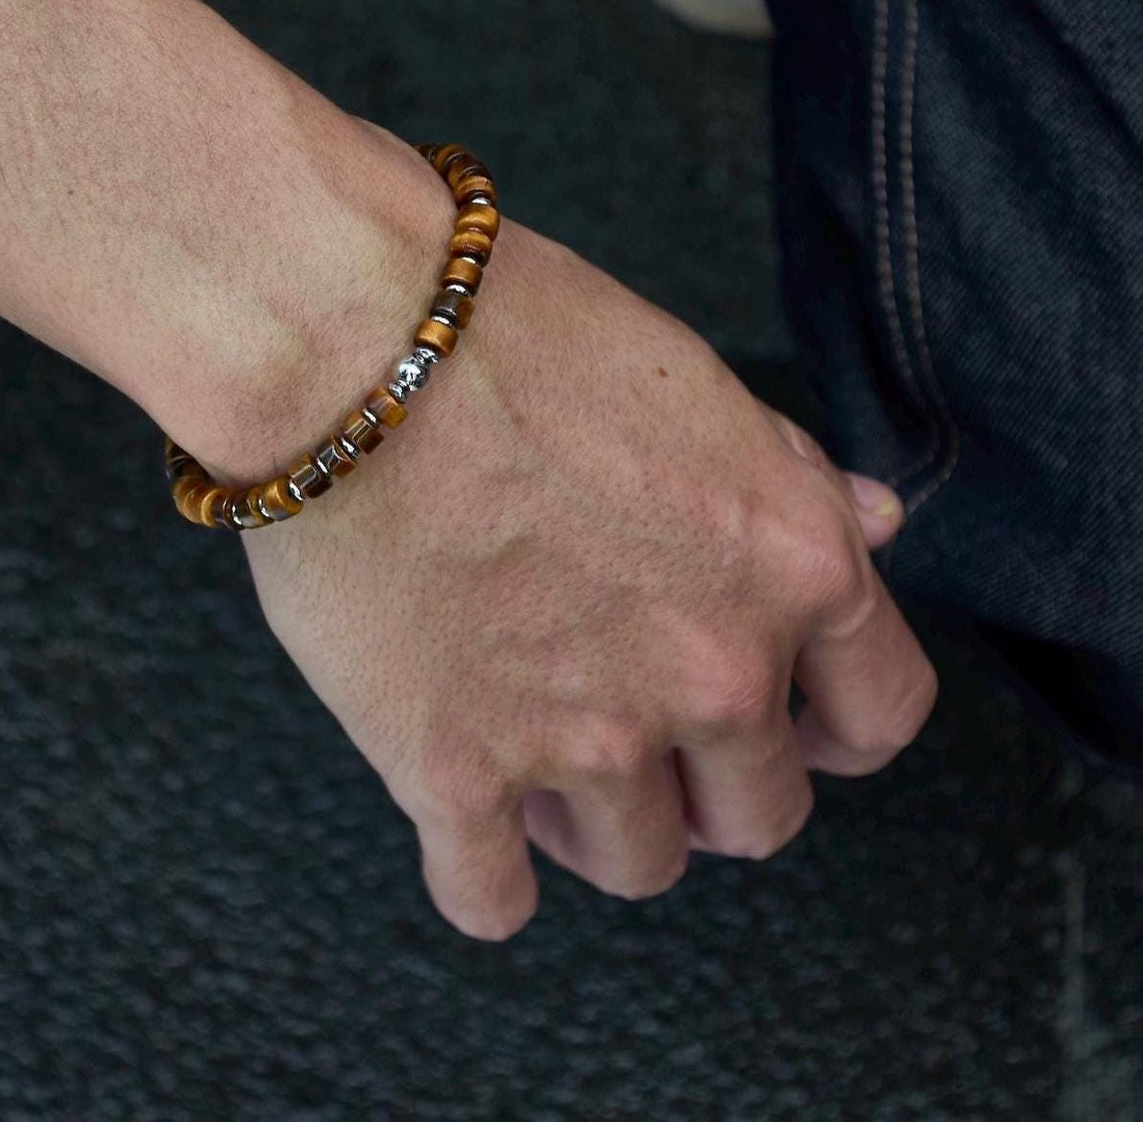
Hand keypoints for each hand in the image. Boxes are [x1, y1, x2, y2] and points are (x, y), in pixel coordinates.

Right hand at [240, 216, 936, 938]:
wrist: (356, 342)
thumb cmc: (518, 337)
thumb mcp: (695, 386)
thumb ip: (791, 478)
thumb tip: (873, 527)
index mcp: (791, 566)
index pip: (880, 713)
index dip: (832, 728)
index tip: (790, 726)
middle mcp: (711, 669)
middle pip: (759, 816)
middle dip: (710, 787)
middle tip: (643, 735)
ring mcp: (586, 734)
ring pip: (639, 865)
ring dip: (600, 826)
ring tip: (542, 757)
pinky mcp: (456, 772)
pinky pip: (492, 898)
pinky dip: (487, 878)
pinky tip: (473, 831)